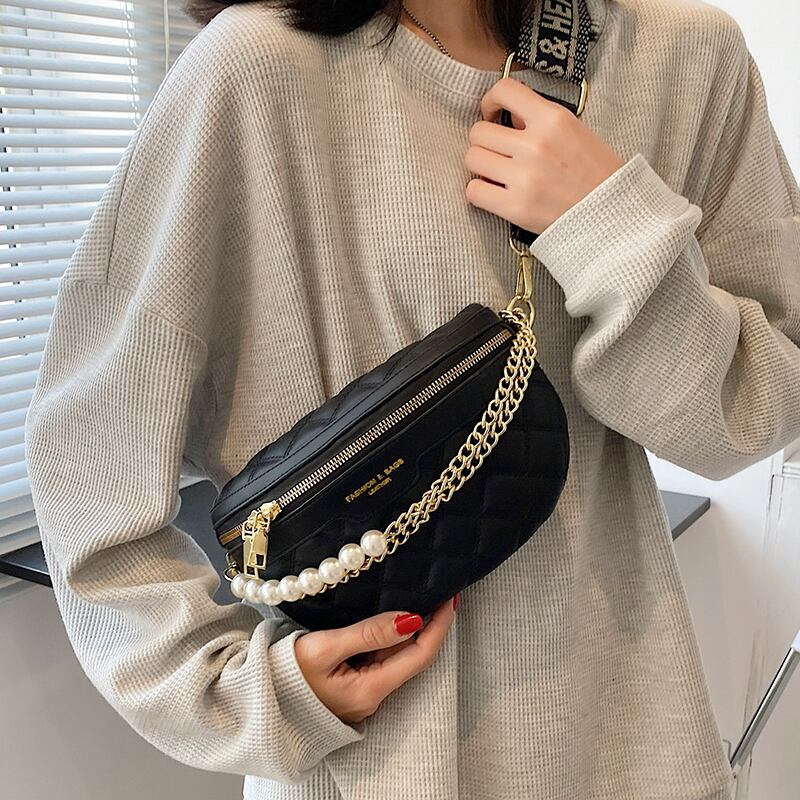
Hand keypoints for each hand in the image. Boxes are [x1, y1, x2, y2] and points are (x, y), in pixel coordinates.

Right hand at [294, 596, 456, 724]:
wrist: (256, 699)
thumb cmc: (283, 675)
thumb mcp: (325, 647)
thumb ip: (369, 632)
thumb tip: (411, 619)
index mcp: (370, 690)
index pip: (420, 655)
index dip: (439, 626)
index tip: (450, 599)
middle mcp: (372, 696)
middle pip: (413, 657)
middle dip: (431, 626)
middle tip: (441, 592)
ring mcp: (363, 694)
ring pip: (397, 658)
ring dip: (411, 631)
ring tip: (422, 599)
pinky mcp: (353, 686)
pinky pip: (381, 660)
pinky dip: (391, 639)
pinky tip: (393, 619)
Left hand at [464, 76, 625, 234]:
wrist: (613, 212)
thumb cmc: (594, 173)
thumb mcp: (574, 131)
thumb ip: (539, 121)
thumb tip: (507, 117)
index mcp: (553, 119)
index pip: (505, 90)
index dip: (490, 101)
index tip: (493, 114)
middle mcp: (537, 144)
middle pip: (479, 132)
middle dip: (484, 141)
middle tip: (497, 152)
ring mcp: (525, 177)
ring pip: (472, 159)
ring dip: (480, 166)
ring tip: (496, 173)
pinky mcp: (516, 207)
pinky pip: (474, 191)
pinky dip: (479, 192)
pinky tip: (494, 193)